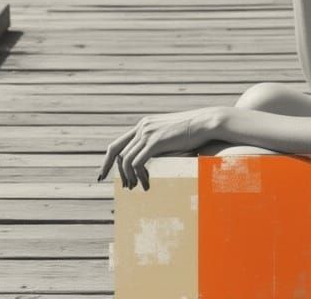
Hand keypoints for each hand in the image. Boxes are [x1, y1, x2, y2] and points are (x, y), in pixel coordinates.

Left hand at [97, 107, 221, 190]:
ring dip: (129, 177)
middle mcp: (143, 127)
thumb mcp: (172, 137)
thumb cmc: (194, 132)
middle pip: (117, 151)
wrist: (206, 123)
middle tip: (120, 187)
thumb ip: (160, 144)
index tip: (104, 174)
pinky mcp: (155, 141)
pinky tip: (146, 184)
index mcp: (145, 125)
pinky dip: (138, 176)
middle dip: (111, 170)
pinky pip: (137, 163)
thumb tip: (155, 159)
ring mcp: (148, 133)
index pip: (118, 143)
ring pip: (126, 159)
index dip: (108, 160)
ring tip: (136, 188)